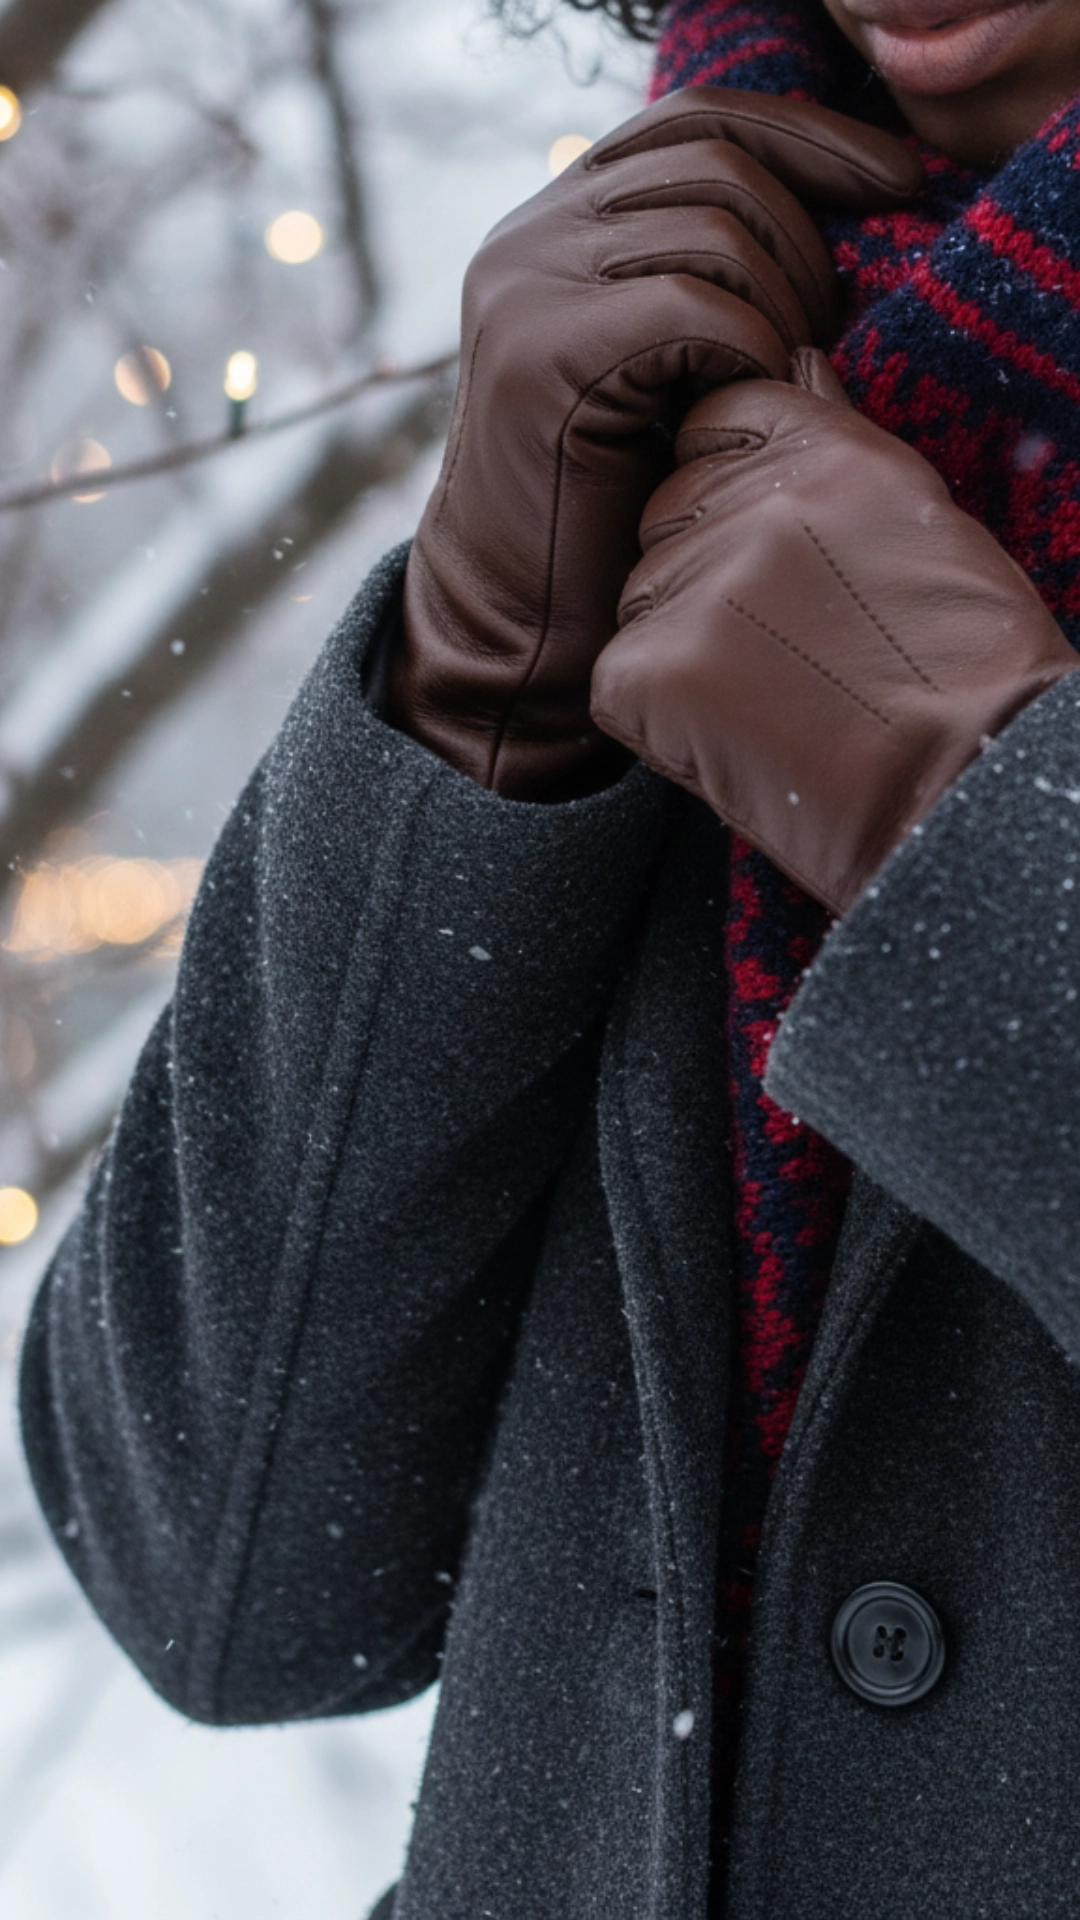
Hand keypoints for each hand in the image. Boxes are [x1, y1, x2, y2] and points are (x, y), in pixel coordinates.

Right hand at [391, 88, 921, 800]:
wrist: (525, 618)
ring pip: (713, 230)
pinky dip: (747, 351)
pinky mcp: (542, 352)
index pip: (699, 119)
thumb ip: (715, 275)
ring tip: (782, 385)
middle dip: (804, 245)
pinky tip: (744, 408)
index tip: (900, 181)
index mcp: (559, 222)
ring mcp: (527, 287)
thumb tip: (840, 209)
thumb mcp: (673, 364)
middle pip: (718, 164)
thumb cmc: (618, 506)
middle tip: (825, 339)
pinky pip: (692, 306)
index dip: (810, 137)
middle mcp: (529, 236)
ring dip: (780, 309)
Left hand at [590, 349, 1078, 912]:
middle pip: (665, 512)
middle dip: (702, 572)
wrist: (967, 787)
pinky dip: (656, 717)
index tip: (774, 555)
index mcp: (824, 450)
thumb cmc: (961, 671)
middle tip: (782, 646)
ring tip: (770, 696)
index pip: (715, 421)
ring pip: (639, 598)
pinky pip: (615, 679)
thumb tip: (798, 359)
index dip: (729, 488)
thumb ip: (835, 441)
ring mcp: (699, 583)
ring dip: (680, 646)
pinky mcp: (656, 667)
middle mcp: (754, 501)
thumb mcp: (917, 521)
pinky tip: (732, 736)